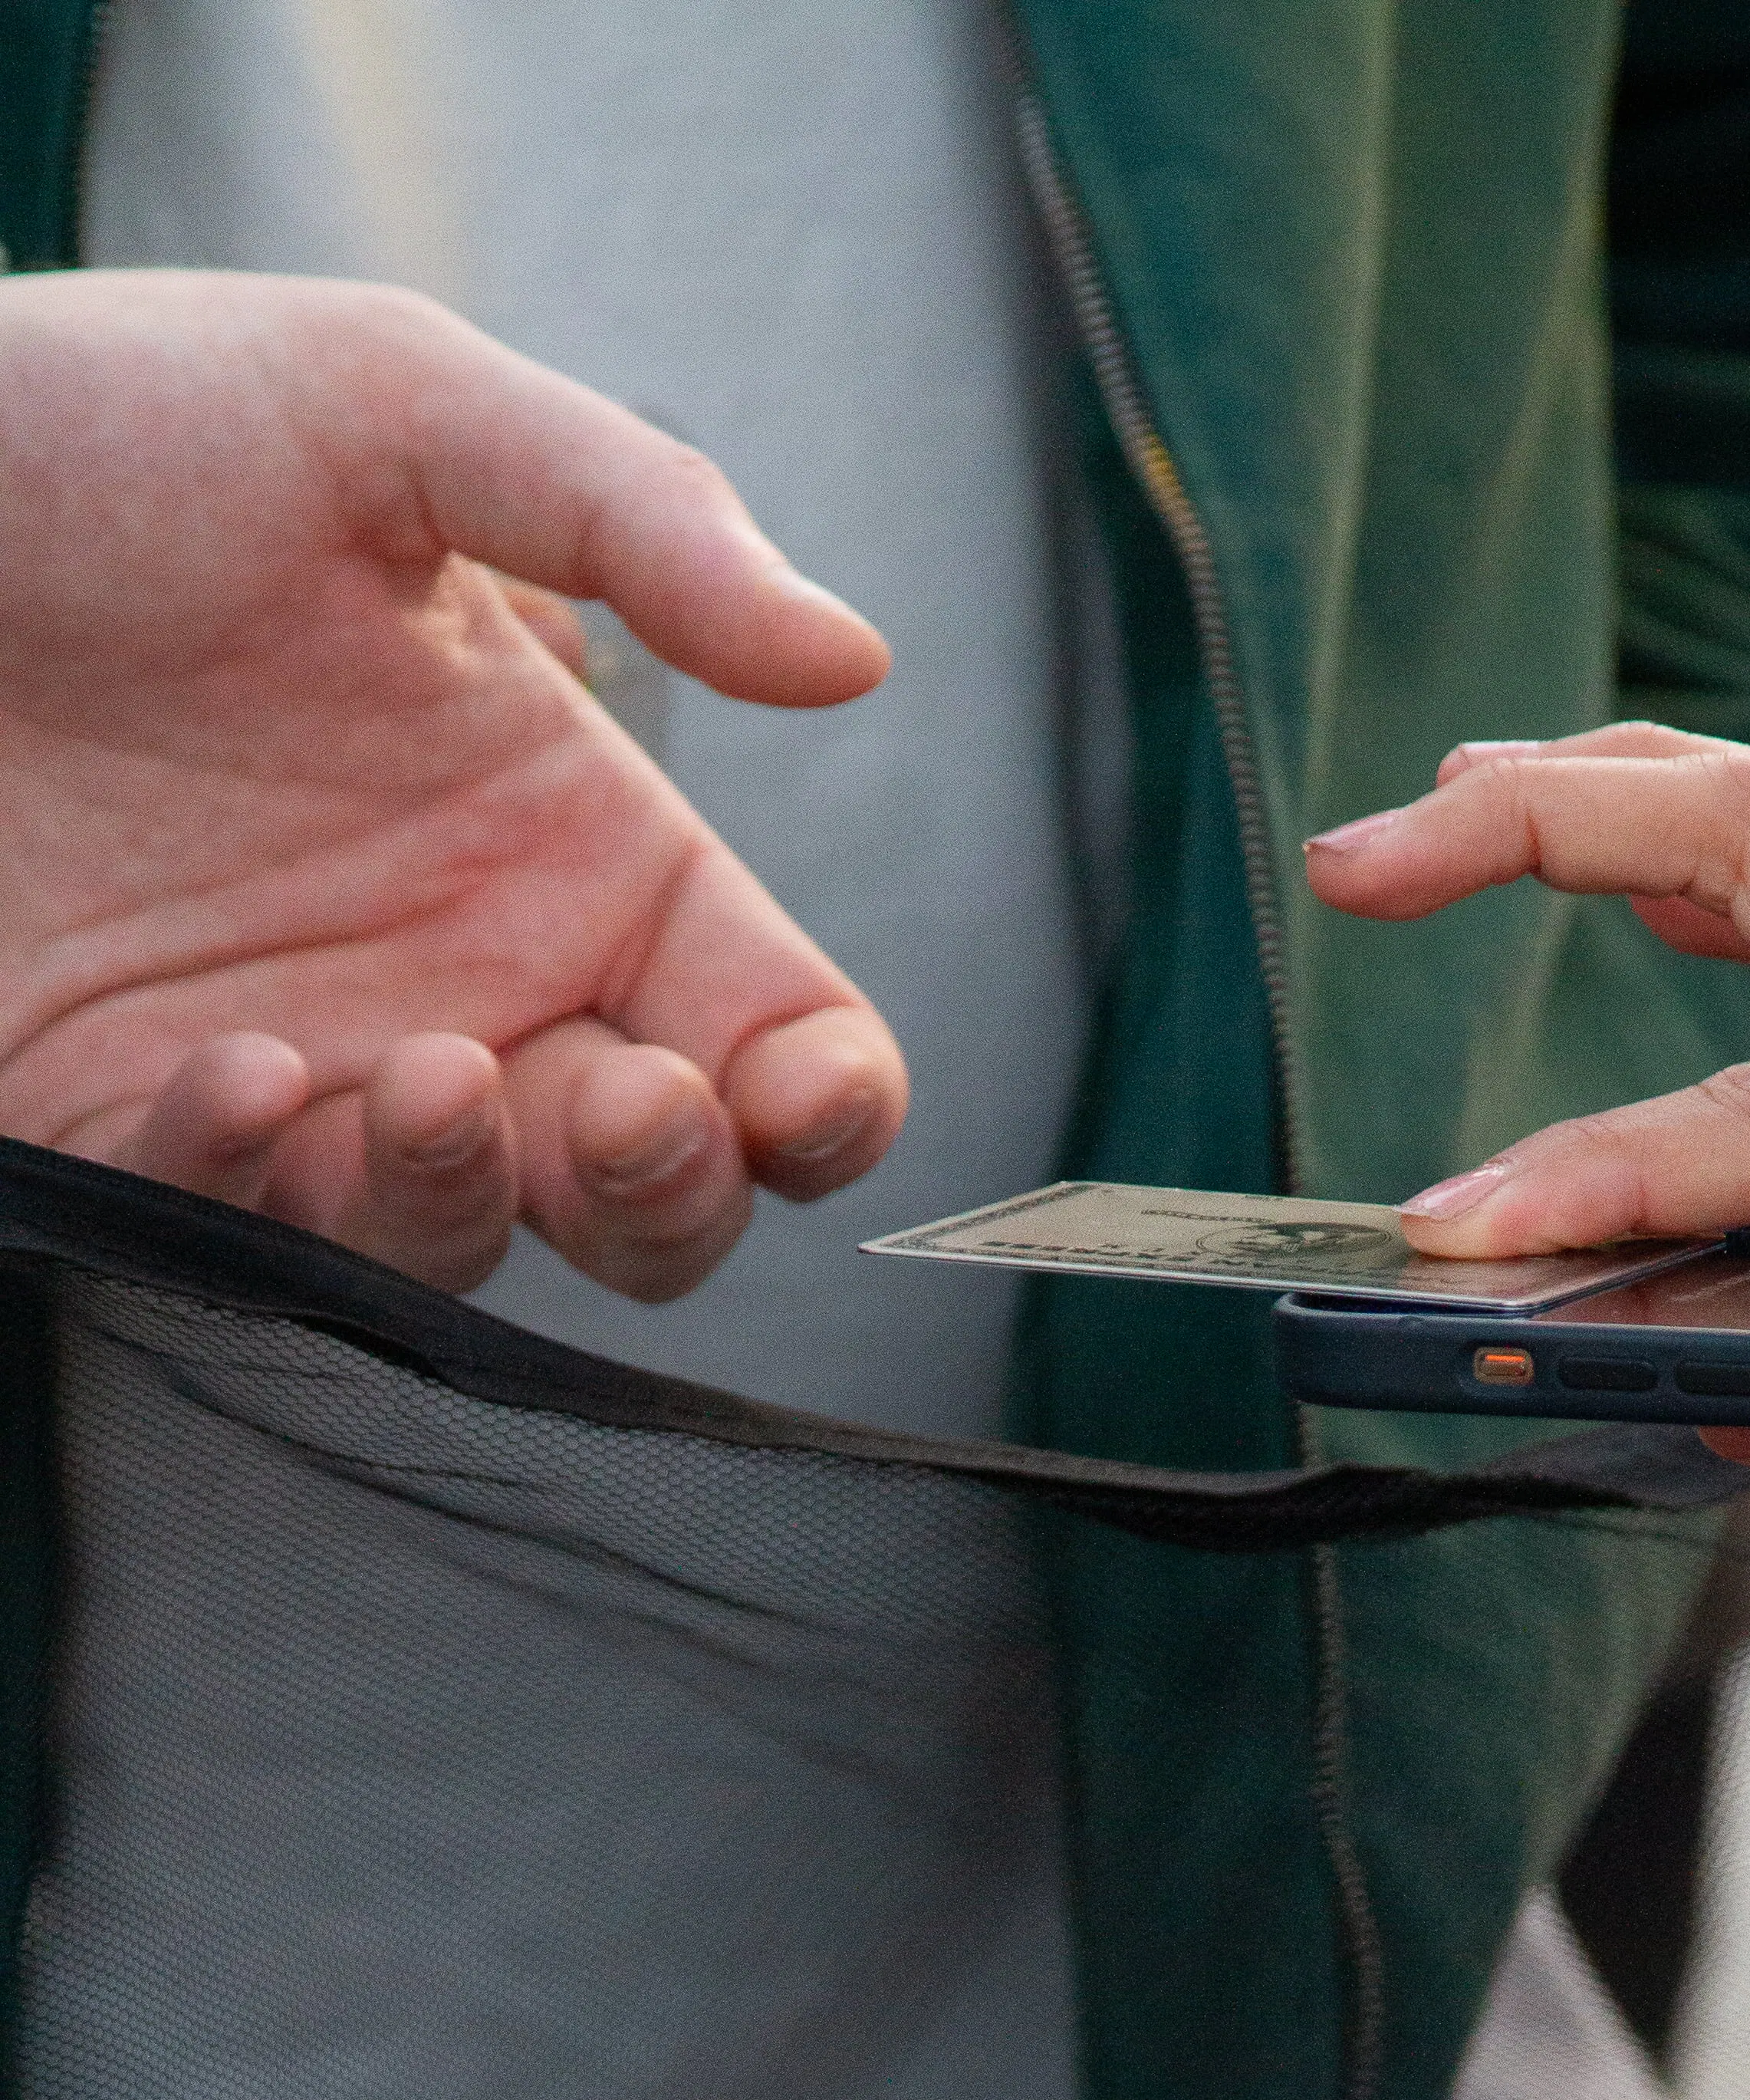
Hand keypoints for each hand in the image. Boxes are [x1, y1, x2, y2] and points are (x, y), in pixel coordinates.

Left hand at [0, 270, 908, 1297]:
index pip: (772, 1032)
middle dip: (675, 1189)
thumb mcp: (386, 402)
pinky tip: (227, 1066)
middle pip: (657, 1195)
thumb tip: (853, 657)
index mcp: (572, 847)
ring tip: (420, 1075)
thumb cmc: (100, 424)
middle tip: (625, 1102)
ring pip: (469, 1249)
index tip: (803, 1090)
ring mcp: (313, 1069)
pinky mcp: (138, 1123)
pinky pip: (242, 1232)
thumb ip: (635, 514)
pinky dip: (257, 1181)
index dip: (827, 1102)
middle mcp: (471, 985)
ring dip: (472, 1200)